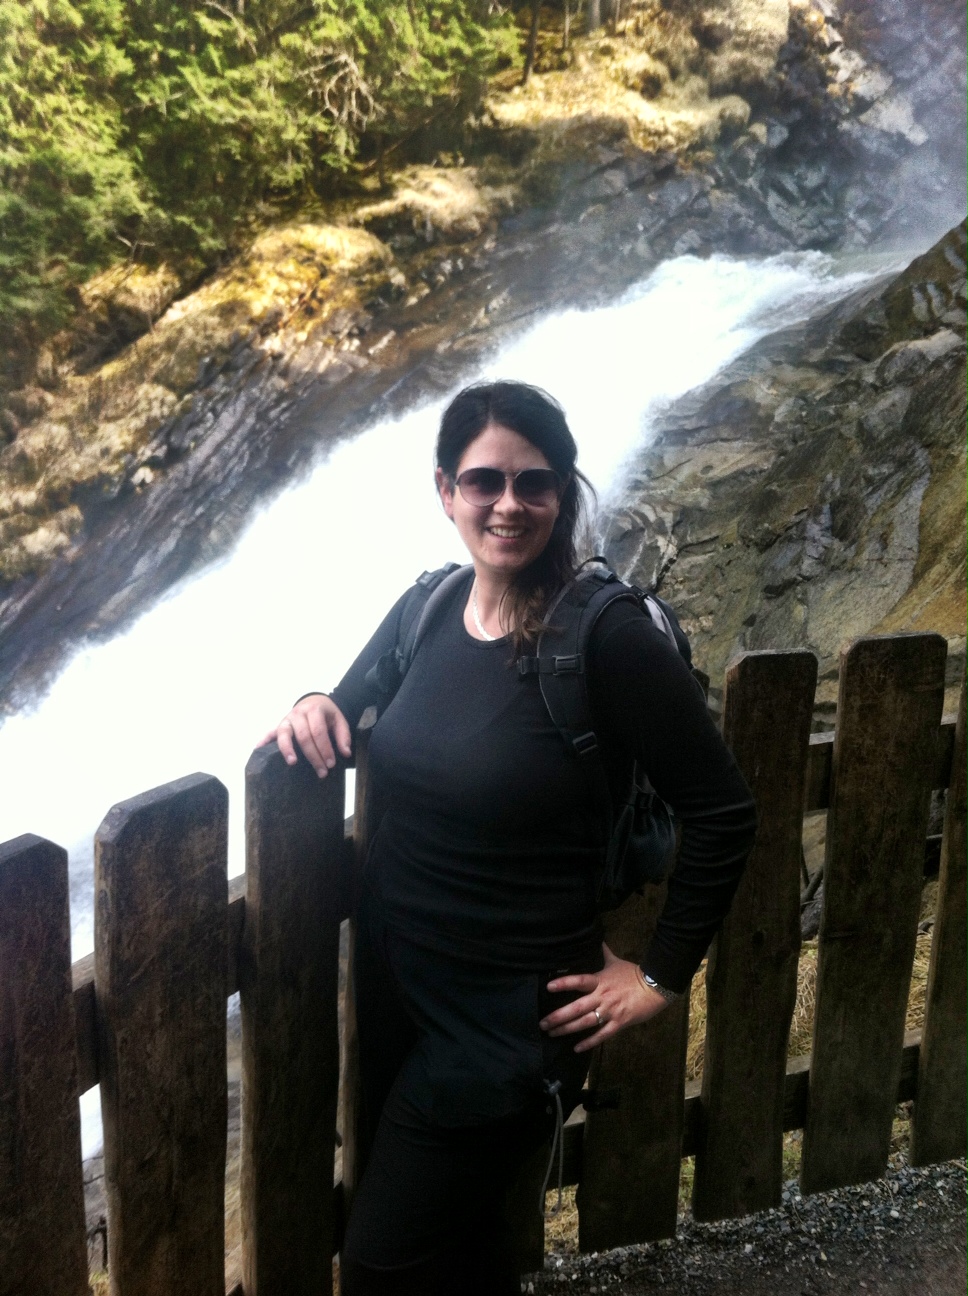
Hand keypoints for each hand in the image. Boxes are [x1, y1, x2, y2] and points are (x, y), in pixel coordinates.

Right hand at [258, 693, 351, 777]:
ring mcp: (287, 719)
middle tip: (321, 771)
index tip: (331, 764)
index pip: (319, 732)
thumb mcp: (339, 720)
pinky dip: (264, 740)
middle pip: (304, 736)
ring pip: (284, 733)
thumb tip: (345, 753)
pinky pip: (269, 732)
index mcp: (314, 710)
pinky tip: (259, 748)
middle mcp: (298, 714)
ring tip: (292, 762)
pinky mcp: (279, 725)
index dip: (325, 748)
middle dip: (313, 755)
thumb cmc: (327, 714)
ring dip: (287, 748)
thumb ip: (343, 736)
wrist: (314, 701)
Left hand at [538, 942, 671, 1052]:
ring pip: (585, 1022)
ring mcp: (610, 1011)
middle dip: (558, 1016)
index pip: (578, 981)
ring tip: (552, 1034)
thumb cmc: (634, 974)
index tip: (548, 987)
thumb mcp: (616, 962)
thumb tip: (598, 939)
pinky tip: (576, 1048)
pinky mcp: (619, 1023)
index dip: (564, 983)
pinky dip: (589, 1042)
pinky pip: (601, 1035)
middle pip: (576, 1007)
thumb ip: (604, 953)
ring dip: (567, 1029)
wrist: (655, 986)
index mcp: (599, 981)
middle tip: (543, 1023)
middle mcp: (602, 996)